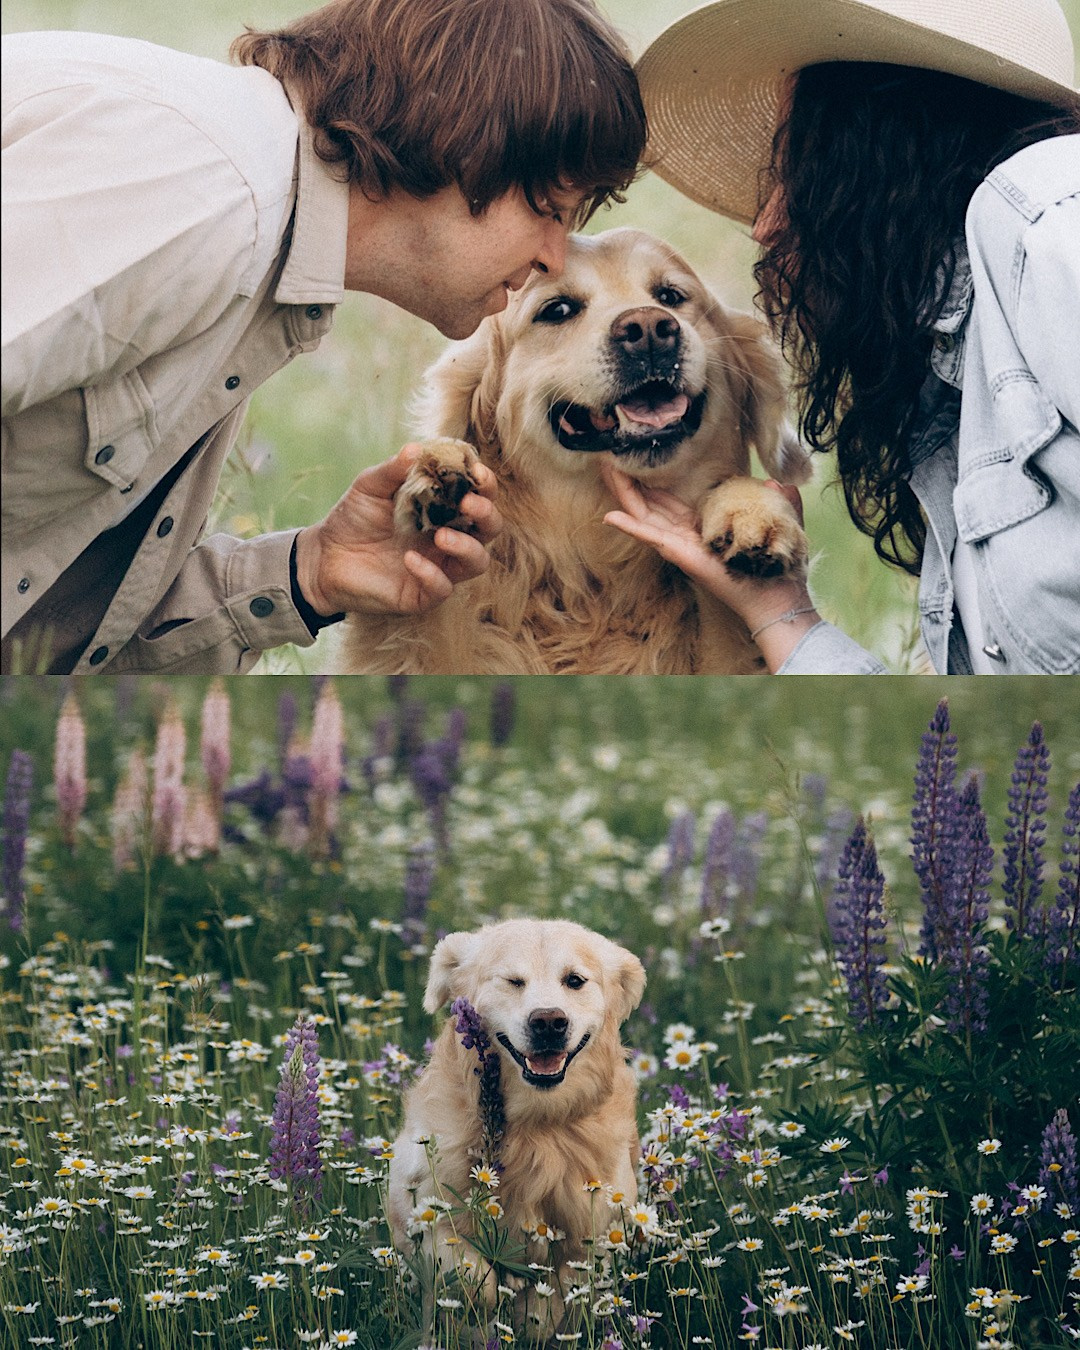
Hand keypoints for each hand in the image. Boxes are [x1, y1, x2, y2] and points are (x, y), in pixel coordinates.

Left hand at [294, 444, 501, 617]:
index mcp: (442, 508)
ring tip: (441, 536)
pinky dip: (432, 574)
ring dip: (467, 547)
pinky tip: (409, 560)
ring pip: (477, 561)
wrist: (323, 557)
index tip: (477, 472)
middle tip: (467, 503)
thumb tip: (417, 449)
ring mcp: (439, 567)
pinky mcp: (423, 594)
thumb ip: (394, 470)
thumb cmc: (352, 519)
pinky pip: (443, 588)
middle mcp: (448, 538)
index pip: (478, 496)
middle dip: (486, 514)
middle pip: (489, 529)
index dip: (485, 485)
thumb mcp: (369, 486)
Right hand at [600, 463, 819, 670]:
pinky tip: (609, 516)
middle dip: (629, 481)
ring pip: (643, 514)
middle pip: (649, 503)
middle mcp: (686, 534)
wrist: (778, 595)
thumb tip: (775, 484)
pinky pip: (650, 537)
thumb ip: (779, 501)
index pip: (670, 499)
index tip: (638, 460)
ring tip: (606, 470)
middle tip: (610, 458)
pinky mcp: (679, 553)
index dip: (652, 480)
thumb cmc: (776, 564)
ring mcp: (680, 544)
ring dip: (623, 493)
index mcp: (703, 524)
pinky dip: (629, 527)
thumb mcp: (778, 522)